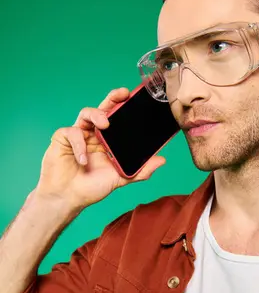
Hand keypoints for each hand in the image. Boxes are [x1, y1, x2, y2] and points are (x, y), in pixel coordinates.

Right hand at [35, 87, 165, 211]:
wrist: (68, 199)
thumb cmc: (91, 188)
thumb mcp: (120, 179)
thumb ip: (140, 170)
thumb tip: (162, 160)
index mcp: (108, 140)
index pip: (118, 118)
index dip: (125, 107)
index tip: (137, 98)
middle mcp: (94, 134)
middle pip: (104, 109)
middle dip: (113, 98)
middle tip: (123, 94)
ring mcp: (78, 134)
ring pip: (86, 114)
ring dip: (96, 115)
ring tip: (104, 124)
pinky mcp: (63, 138)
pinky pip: (72, 132)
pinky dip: (80, 145)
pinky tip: (84, 160)